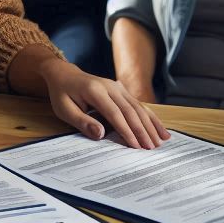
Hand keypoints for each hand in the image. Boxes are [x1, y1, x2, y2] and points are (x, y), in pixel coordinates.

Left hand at [38, 58, 168, 148]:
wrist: (65, 74)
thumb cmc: (62, 93)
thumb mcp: (64, 109)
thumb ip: (82, 121)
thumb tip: (100, 134)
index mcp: (95, 91)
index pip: (115, 113)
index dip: (126, 130)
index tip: (136, 146)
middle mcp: (110, 87)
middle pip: (130, 110)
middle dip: (142, 130)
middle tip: (151, 148)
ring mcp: (118, 87)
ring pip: (138, 107)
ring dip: (150, 124)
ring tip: (161, 141)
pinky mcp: (122, 90)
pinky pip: (138, 105)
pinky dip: (150, 117)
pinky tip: (160, 129)